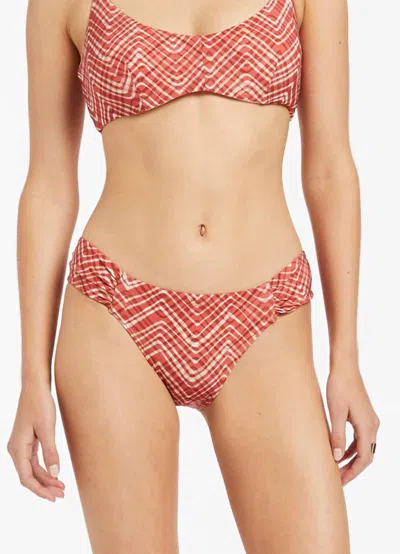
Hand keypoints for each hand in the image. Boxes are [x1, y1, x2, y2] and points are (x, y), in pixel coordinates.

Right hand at [7, 380, 64, 501]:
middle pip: (29, 476)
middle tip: (62, 494)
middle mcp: (16, 449)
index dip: (40, 490)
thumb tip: (55, 474)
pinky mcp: (28, 441)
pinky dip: (45, 468)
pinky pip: (34, 460)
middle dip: (45, 487)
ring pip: (32, 469)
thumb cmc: (40, 405)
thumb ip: (51, 452)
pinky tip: (55, 474)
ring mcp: (21, 445)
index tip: (54, 498)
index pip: (26, 478)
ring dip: (46, 479)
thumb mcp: (47, 429)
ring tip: (62, 487)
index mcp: (17, 448)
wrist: (35, 387)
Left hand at [326, 357, 379, 485]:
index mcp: (367, 427)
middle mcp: (373, 425)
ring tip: (337, 469)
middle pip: (366, 456)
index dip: (352, 472)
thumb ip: (336, 435)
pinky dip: (352, 448)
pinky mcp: (364, 415)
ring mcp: (370, 420)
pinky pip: (361, 438)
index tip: (339, 482)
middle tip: (337, 480)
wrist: (345, 368)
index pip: (363, 459)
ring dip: (352, 459)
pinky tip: (340, 452)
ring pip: (364, 447)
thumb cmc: (339, 387)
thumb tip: (336, 458)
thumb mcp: (335, 412)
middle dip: (352, 469)